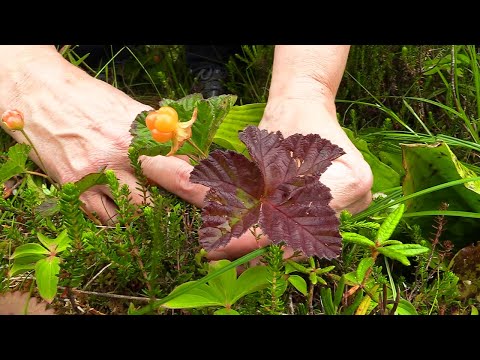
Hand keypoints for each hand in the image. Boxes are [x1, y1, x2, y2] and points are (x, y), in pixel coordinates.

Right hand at [0, 46, 207, 222]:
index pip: (183, 170)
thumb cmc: (92, 100)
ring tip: (157, 208)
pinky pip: (107, 219)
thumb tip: (190, 156)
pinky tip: (126, 211)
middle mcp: (120, 157)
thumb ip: (160, 136)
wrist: (40, 95)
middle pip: (163, 196)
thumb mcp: (131, 111)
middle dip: (183, 208)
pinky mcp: (74, 189)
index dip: (203, 191)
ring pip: (136, 213)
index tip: (220, 203)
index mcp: (140, 135)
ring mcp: (95, 175)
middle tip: (197, 216)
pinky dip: (122, 219)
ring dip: (151, 214)